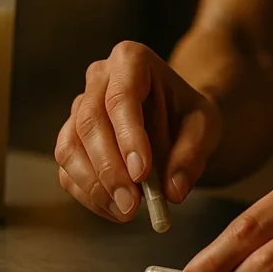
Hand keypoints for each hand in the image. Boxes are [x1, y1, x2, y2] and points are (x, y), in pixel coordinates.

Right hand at [54, 41, 222, 221]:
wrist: (173, 118)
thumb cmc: (186, 114)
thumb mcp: (205, 126)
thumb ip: (192, 154)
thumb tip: (172, 191)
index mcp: (131, 60)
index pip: (122, 97)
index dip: (128, 136)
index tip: (141, 172)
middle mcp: (98, 78)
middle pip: (90, 122)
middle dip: (109, 169)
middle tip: (132, 204)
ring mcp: (79, 108)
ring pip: (70, 147)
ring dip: (95, 186)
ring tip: (126, 211)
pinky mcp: (70, 138)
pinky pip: (67, 169)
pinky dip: (89, 195)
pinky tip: (115, 210)